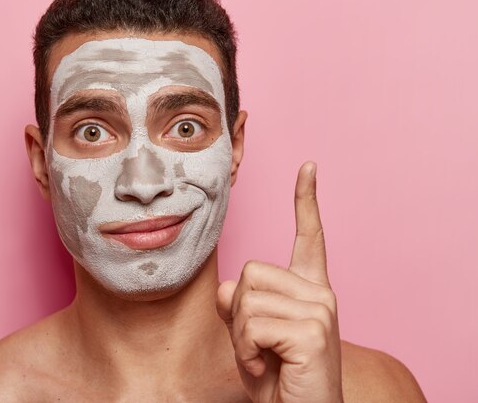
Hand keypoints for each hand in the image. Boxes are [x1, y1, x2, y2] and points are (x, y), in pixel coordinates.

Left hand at [217, 162, 342, 402]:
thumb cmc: (277, 380)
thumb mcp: (247, 336)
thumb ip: (237, 305)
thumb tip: (226, 287)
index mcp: (309, 290)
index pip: (310, 237)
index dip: (306, 202)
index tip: (308, 167)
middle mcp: (320, 294)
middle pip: (250, 272)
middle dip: (238, 313)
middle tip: (258, 346)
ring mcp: (320, 310)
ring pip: (246, 297)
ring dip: (241, 336)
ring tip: (264, 357)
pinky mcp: (313, 330)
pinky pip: (252, 324)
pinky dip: (246, 351)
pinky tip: (269, 367)